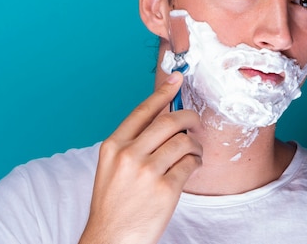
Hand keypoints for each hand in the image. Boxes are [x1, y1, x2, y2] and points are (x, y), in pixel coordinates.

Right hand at [79, 72, 202, 243]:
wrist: (110, 239)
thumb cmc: (113, 203)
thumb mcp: (112, 166)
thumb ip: (133, 142)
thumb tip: (164, 118)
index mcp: (113, 146)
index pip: (143, 110)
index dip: (163, 92)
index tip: (177, 79)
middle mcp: (129, 155)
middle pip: (169, 121)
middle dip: (189, 117)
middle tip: (196, 122)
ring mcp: (147, 172)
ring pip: (184, 142)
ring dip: (195, 145)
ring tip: (194, 152)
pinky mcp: (165, 189)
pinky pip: (190, 165)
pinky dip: (196, 163)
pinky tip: (191, 167)